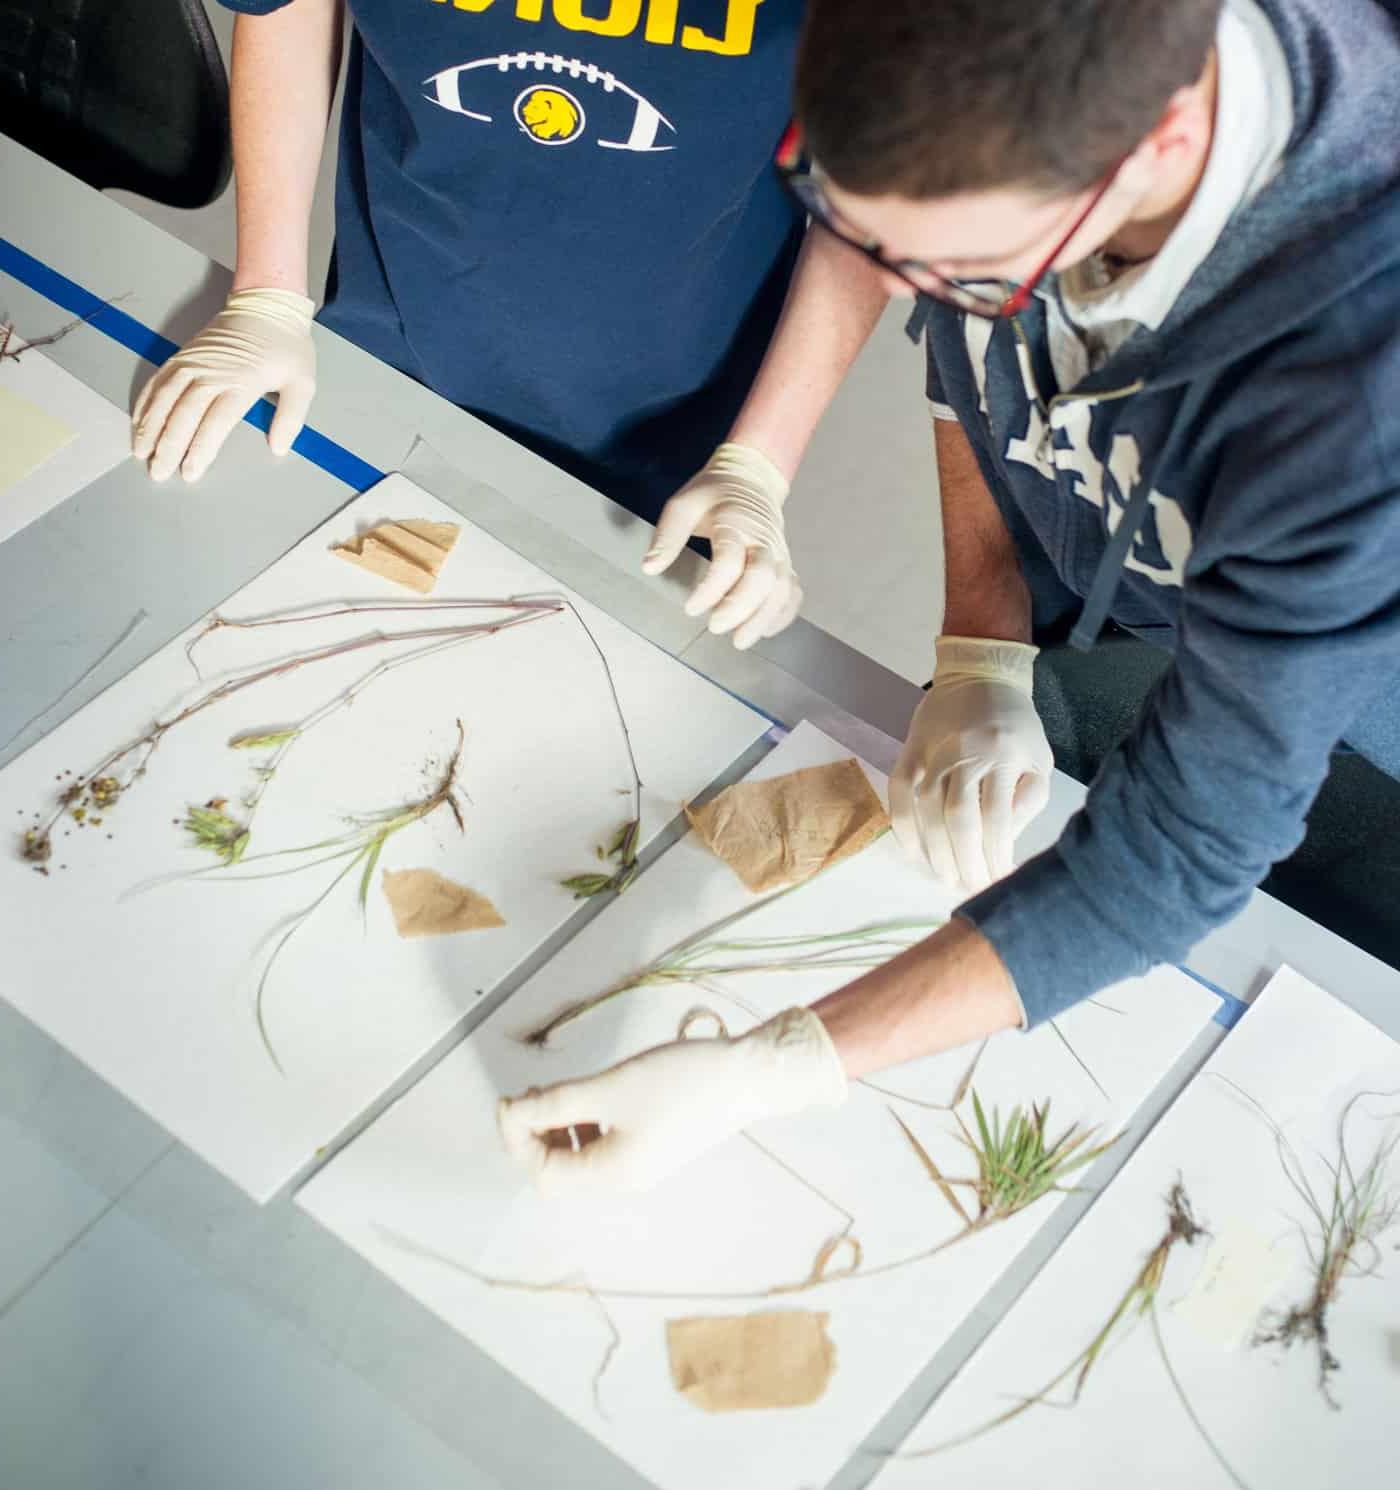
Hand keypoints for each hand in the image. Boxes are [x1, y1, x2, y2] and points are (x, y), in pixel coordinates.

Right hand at [131, 288, 316, 481]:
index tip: (190, 472)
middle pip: (183, 415)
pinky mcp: (183, 355)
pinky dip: (146, 402)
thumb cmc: (287, 346)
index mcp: (241, 382)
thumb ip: (291, 417)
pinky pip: (158, 380)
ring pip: (164, 398)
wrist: (267, 304)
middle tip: (158, 472)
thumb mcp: (303, 382)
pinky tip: (139, 422)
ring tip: (140, 452)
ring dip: (149, 427)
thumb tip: (278, 447)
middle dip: (168, 446)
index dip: (199, 450)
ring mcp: (193, 363)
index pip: (214, 423)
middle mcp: (211, 373)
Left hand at [498, 1007, 846, 1194]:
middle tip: (528, 1095)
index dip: (516, 1137)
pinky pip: (601, 1148)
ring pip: (577, 1161)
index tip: (508, 1099)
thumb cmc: (679, 1081)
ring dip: (556, 1130)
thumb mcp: (610, 1088)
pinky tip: (587, 1099)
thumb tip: (511, 1113)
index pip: (543, 1172)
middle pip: (557, 1174)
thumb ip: (556, 1103)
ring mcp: (639, 1167)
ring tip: (554, 1093)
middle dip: (533, 1136)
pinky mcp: (651, 1149)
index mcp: (612, 1174)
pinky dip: (583, 1126)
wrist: (747, 1076)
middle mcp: (623, 1180)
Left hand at [642, 442, 801, 649]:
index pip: (729, 560)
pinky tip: (764, 630)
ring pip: (781, 589)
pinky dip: (783, 614)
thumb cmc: (714, 494)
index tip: (690, 608)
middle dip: (741, 607)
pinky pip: (793, 593)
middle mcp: (763, 540)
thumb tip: (650, 568)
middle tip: (716, 627)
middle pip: (763, 577)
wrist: (750, 479)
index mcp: (735, 522)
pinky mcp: (786, 564)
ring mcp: (779, 553)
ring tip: (740, 640)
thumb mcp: (683, 505)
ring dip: (763, 618)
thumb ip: (667, 537)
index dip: (712, 588)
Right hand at [890, 636, 1051, 893]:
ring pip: (926, 812)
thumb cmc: (1015, 724)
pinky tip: (916, 856)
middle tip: (973, 890)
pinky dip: (905, 831)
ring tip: (949, 879)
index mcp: (1001, 754)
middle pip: (958, 820)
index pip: (996, 817)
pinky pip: (898, 798)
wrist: (978, 674)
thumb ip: (1026, 802)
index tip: (1001, 882)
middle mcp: (962, 753)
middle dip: (966, 862)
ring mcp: (930, 753)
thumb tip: (1002, 845)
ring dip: (936, 853)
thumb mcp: (1038, 759)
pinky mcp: (908, 753)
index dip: (996, 856)